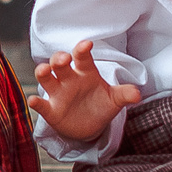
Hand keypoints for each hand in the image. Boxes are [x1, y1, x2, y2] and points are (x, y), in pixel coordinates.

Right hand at [27, 42, 141, 142]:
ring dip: (43, 72)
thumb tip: (138, 93)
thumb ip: (125, 94)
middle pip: (60, 64)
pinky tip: (34, 100)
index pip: (82, 57)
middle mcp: (69, 79)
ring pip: (46, 78)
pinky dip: (36, 102)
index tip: (87, 44)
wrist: (90, 126)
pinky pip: (41, 105)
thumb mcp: (115, 99)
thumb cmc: (101, 104)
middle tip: (64, 58)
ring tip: (44, 70)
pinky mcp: (51, 110)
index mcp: (85, 72)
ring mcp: (58, 94)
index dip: (82, 50)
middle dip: (59, 58)